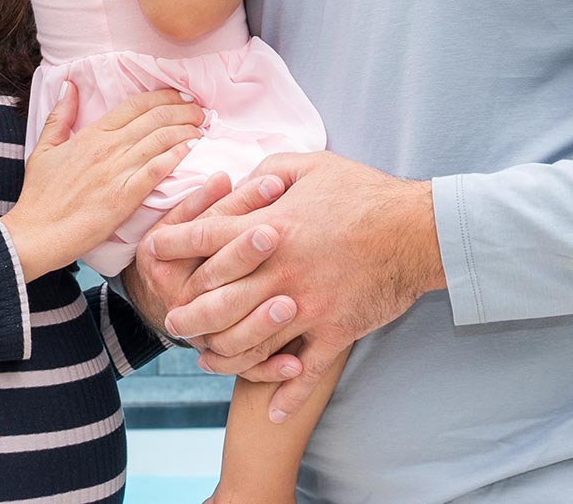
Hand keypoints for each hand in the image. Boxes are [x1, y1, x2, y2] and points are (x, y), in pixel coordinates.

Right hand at [3, 85, 202, 280]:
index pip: (135, 105)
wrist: (36, 233)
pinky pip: (157, 169)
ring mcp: (117, 171)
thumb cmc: (39, 195)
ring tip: (202, 128)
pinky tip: (191, 150)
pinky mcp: (125, 197)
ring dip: (186, 130)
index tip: (181, 97)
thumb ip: (60, 115)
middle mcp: (108, 148)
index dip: (162, 97)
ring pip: (160, 140)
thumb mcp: (44, 149)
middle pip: (154, 118)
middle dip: (183, 110)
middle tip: (200, 111)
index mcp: (92, 135)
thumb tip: (69, 85)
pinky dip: (177, 155)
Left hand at [148, 151, 444, 420]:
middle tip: (170, 319)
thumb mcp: (309, 164)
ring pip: (247, 343)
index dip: (171, 246)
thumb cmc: (363, 192)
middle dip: (185, 311)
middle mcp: (279, 270)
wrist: (417, 229)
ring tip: (205, 359)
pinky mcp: (334, 332)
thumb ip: (265, 174)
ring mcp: (305, 307)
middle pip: (213, 300)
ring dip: (220, 356)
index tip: (154, 253)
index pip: (202, 239)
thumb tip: (236, 186)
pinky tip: (270, 409)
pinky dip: (285, 396)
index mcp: (268, 227)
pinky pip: (304, 373)